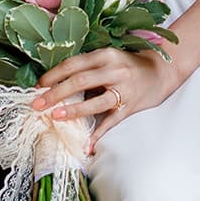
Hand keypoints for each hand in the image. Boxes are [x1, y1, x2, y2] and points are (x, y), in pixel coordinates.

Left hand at [33, 47, 182, 152]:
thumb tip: (56, 84)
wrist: (162, 72)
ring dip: (73, 110)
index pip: (73, 64)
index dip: (53, 75)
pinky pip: (112, 122)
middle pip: (80, 81)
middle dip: (55, 93)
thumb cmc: (129, 65)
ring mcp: (124, 89)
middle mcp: (114, 70)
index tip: (37, 86)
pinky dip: (98, 134)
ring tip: (55, 116)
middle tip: (37, 104)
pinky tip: (87, 145)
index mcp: (106, 55)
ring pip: (95, 101)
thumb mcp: (109, 59)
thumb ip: (87, 68)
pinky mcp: (130, 107)